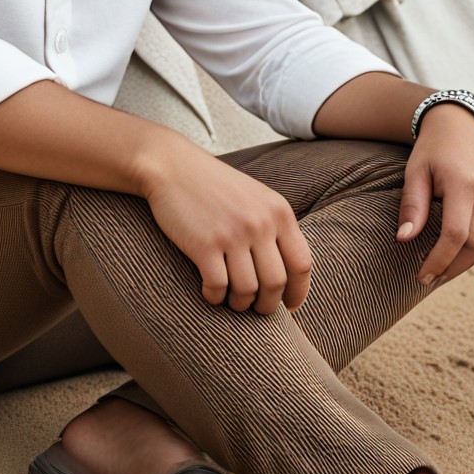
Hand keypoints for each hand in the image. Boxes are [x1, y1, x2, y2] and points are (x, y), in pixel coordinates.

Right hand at [139, 138, 312, 314]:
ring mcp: (232, 234)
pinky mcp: (204, 244)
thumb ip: (274, 229)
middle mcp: (260, 222)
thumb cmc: (214, 186)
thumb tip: (288, 276)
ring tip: (232, 299)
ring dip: (240, 304)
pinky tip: (210, 291)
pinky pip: (218, 288)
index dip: (297, 292)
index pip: (301, 264)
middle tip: (256, 308)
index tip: (289, 307)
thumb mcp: (255, 198)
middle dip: (267, 305)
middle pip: (276, 284)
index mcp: (278, 211)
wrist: (172, 165)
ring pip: (248, 292)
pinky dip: (214, 297)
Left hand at [397, 103, 473, 287]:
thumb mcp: (415, 171)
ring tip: (443, 267)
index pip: (455, 236)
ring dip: (467, 263)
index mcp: (464, 184)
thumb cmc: (432, 148)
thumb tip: (404, 239)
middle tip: (430, 277)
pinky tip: (462, 251)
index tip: (422, 275)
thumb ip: (412, 205)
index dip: (439, 261)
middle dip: (451, 268)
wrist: (460, 123)